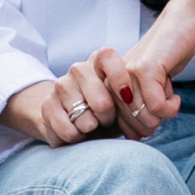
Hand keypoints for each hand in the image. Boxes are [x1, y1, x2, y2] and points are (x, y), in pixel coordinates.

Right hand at [3, 56, 125, 146]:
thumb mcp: (119, 103)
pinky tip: (75, 132)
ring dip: (90, 129)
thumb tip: (147, 104)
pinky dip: (75, 138)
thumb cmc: (104, 111)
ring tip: (89, 125)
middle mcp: (78, 69)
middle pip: (101, 99)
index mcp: (98, 62)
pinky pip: (68, 131)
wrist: (70, 120)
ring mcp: (61, 86)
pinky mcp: (47, 106)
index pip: (108, 56)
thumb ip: (132, 98)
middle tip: (105, 120)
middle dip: (107, 117)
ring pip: (84, 118)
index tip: (127, 98)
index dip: (119, 77)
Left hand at [89, 8, 194, 138]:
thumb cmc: (163, 61)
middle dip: (158, 120)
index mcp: (110, 90)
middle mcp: (112, 83)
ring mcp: (128, 75)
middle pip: (138, 128)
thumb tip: (136, 137)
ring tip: (166, 89)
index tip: (155, 108)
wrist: (178, 26)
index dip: (147, 128)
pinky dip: (172, 106)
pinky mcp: (145, 69)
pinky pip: (158, 106)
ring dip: (166, 111)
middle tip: (164, 98)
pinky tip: (175, 94)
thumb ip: (136, 113)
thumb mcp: (146, 91)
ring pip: (148, 118)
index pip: (125, 131)